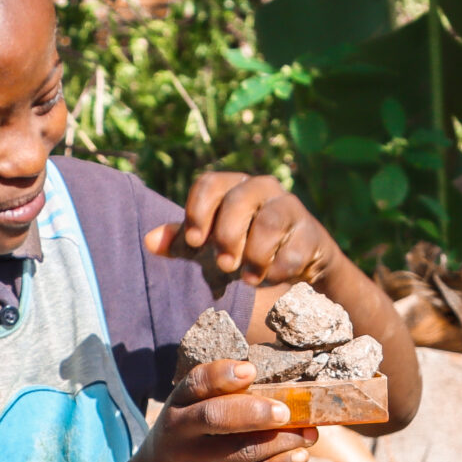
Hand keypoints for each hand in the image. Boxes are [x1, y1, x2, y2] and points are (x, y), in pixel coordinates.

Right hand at [119, 358, 314, 461]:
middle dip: (253, 412)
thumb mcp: (188, 412)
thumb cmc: (187, 437)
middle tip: (286, 411)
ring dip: (280, 440)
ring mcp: (196, 461)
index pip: (196, 383)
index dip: (222, 375)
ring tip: (310, 434)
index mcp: (179, 403)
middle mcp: (182, 430)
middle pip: (215, 417)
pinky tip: (301, 456)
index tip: (251, 370)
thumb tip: (284, 386)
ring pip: (241, 449)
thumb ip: (221, 397)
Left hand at [144, 172, 331, 287]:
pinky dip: (278, 269)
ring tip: (248, 278)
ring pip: (269, 222)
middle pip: (239, 200)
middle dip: (227, 236)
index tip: (194, 242)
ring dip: (254, 255)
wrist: (298, 263)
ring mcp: (290, 207)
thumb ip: (183, 241)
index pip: (210, 183)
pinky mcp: (312, 233)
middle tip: (223, 265)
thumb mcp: (212, 245)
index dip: (199, 211)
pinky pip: (293, 250)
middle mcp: (262, 188)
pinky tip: (272, 278)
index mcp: (234, 186)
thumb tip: (149, 241)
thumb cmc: (245, 247)